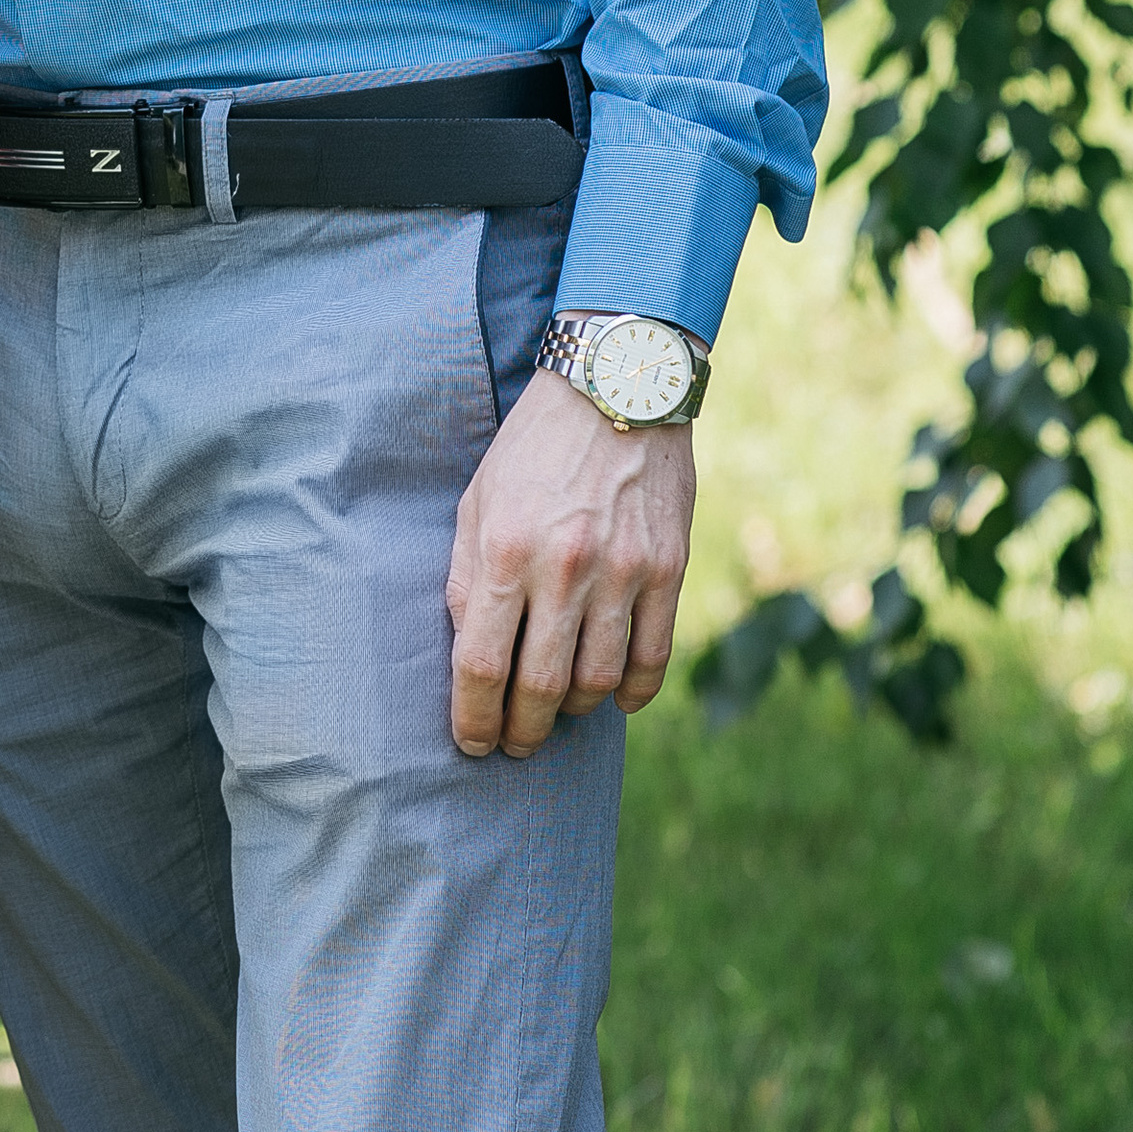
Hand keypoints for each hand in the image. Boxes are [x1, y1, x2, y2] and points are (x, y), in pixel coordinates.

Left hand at [444, 372, 694, 759]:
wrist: (618, 386)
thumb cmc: (533, 447)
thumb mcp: (476, 498)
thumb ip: (463, 575)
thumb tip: (465, 651)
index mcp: (505, 548)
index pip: (481, 664)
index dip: (473, 718)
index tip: (472, 743)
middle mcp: (564, 566)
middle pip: (540, 688)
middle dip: (522, 732)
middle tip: (514, 744)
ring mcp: (623, 571)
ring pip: (598, 682)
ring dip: (573, 711)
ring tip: (556, 711)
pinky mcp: (668, 569)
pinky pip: (653, 659)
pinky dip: (632, 693)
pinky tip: (613, 698)